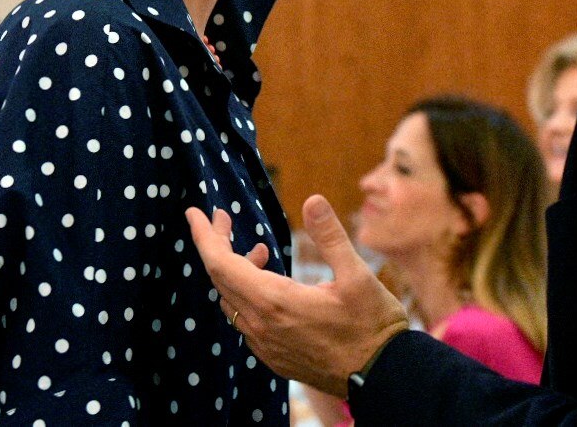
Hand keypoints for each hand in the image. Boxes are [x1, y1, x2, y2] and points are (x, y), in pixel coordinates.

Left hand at [186, 194, 408, 396]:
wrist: (382, 377)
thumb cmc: (372, 325)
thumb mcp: (356, 274)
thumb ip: (330, 236)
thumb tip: (312, 200)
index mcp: (275, 302)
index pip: (221, 265)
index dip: (205, 236)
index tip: (194, 213)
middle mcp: (262, 326)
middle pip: (221, 280)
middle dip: (217, 245)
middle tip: (223, 219)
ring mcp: (265, 345)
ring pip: (232, 301)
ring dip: (235, 270)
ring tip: (259, 249)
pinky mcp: (274, 357)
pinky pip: (245, 320)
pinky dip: (246, 293)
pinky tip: (270, 283)